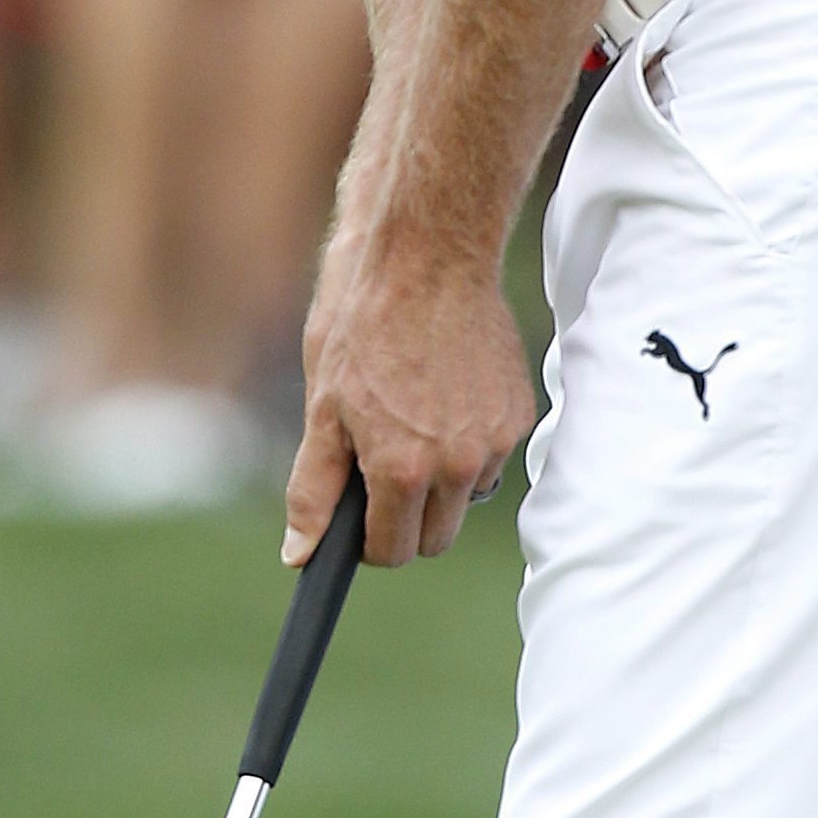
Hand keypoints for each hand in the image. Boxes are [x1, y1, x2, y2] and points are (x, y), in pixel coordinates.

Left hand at [287, 221, 538, 568]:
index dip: (367, 542)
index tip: (358, 521)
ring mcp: (494, 442)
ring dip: (440, 484)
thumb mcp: (324, 412)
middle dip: (405, 521)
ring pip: (465, 499)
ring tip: (412, 426)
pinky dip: (468, 447)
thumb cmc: (364, 331)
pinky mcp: (519, 416)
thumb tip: (299, 554)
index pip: (392, 551)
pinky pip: (491, 459)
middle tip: (380, 473)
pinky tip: (444, 402)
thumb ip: (314, 490)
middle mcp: (456, 466)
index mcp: (402, 470)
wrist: (428, 263)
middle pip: (434, 539)